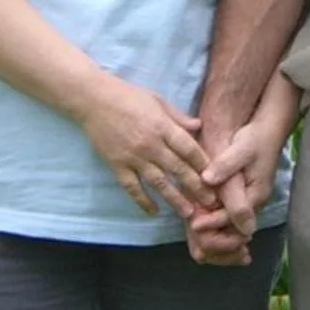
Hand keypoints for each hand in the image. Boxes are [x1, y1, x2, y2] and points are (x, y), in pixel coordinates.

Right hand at [77, 75, 214, 217]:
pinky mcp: (117, 166)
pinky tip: (154, 212)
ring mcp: (133, 157)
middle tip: (210, 202)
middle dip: (196, 187)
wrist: (93, 100)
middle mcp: (150, 145)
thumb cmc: (128, 96)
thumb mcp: (158, 100)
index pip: (188, 149)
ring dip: (175, 199)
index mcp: (162, 126)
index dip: (203, 164)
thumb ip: (178, 117)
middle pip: (178, 169)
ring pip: (158, 183)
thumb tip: (199, 127)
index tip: (216, 176)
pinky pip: (132, 188)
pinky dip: (143, 201)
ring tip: (188, 213)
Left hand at [187, 117, 285, 265]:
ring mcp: (249, 202)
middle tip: (192, 235)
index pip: (232, 218)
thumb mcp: (241, 149)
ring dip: (216, 236)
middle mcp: (254, 203)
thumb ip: (225, 166)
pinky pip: (231, 221)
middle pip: (235, 234)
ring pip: (233, 231)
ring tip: (194, 237)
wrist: (268, 130)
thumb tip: (208, 179)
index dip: (212, 222)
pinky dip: (218, 227)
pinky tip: (201, 227)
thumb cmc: (255, 138)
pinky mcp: (243, 198)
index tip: (193, 223)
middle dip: (215, 238)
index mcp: (255, 194)